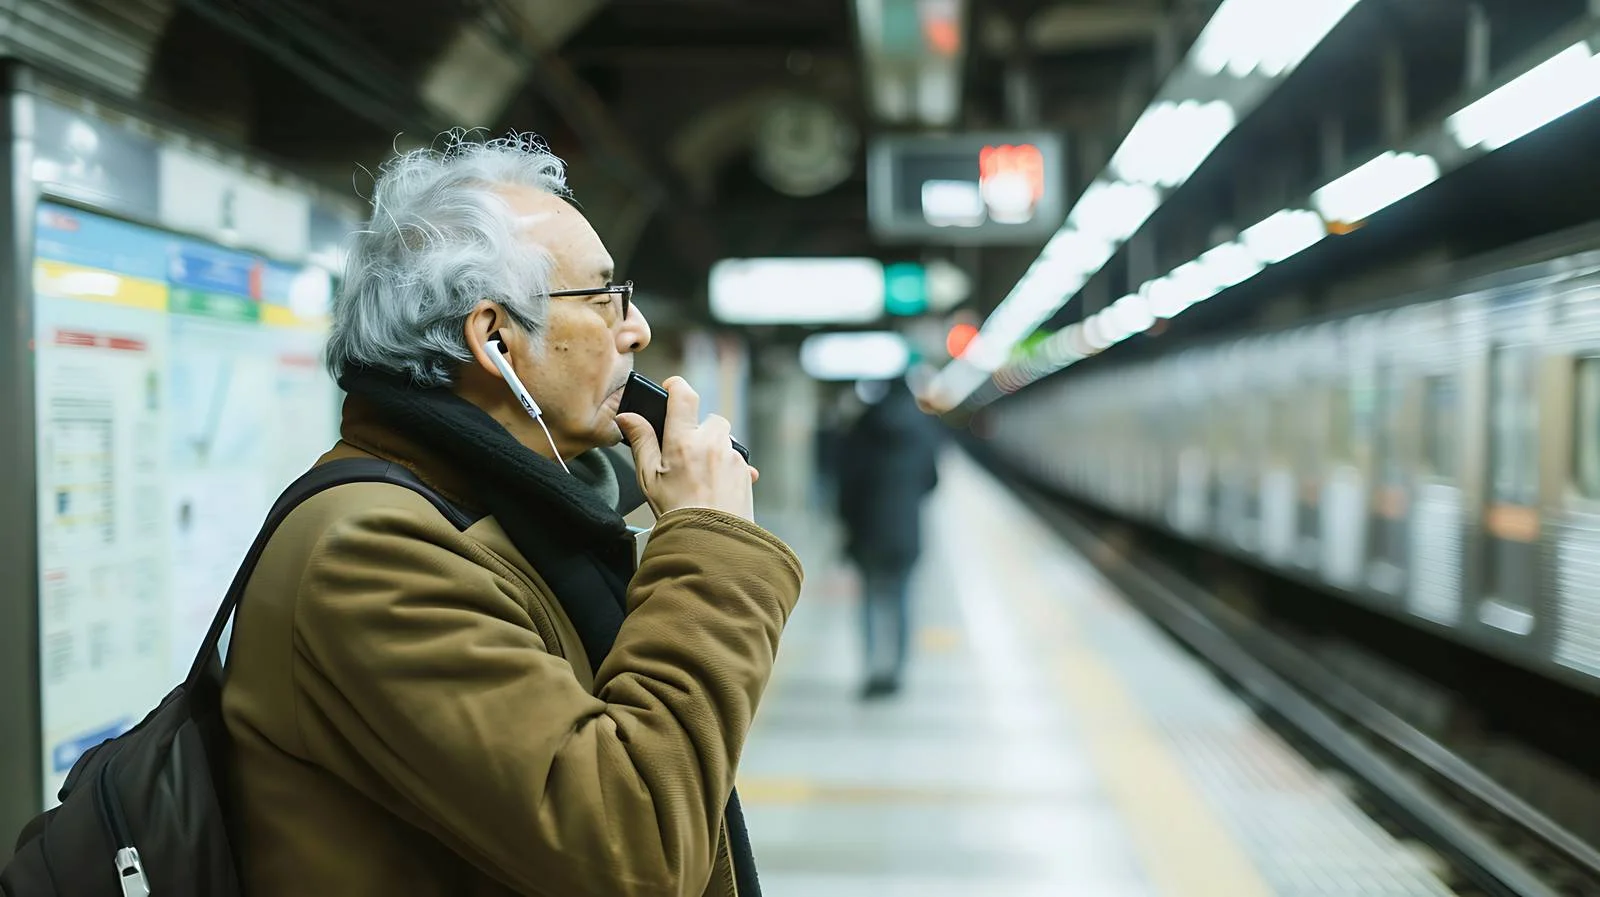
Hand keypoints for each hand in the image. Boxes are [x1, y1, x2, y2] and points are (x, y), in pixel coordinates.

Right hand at [616, 377, 756, 521]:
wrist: (712, 542)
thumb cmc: (677, 512)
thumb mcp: (649, 478)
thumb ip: (641, 442)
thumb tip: (627, 418)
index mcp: (683, 441)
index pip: (683, 395)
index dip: (676, 387)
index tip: (670, 390)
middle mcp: (711, 443)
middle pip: (708, 418)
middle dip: (697, 430)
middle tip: (684, 454)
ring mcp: (732, 456)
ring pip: (723, 439)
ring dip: (713, 449)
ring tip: (699, 476)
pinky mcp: (745, 471)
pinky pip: (736, 459)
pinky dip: (726, 467)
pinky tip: (714, 486)